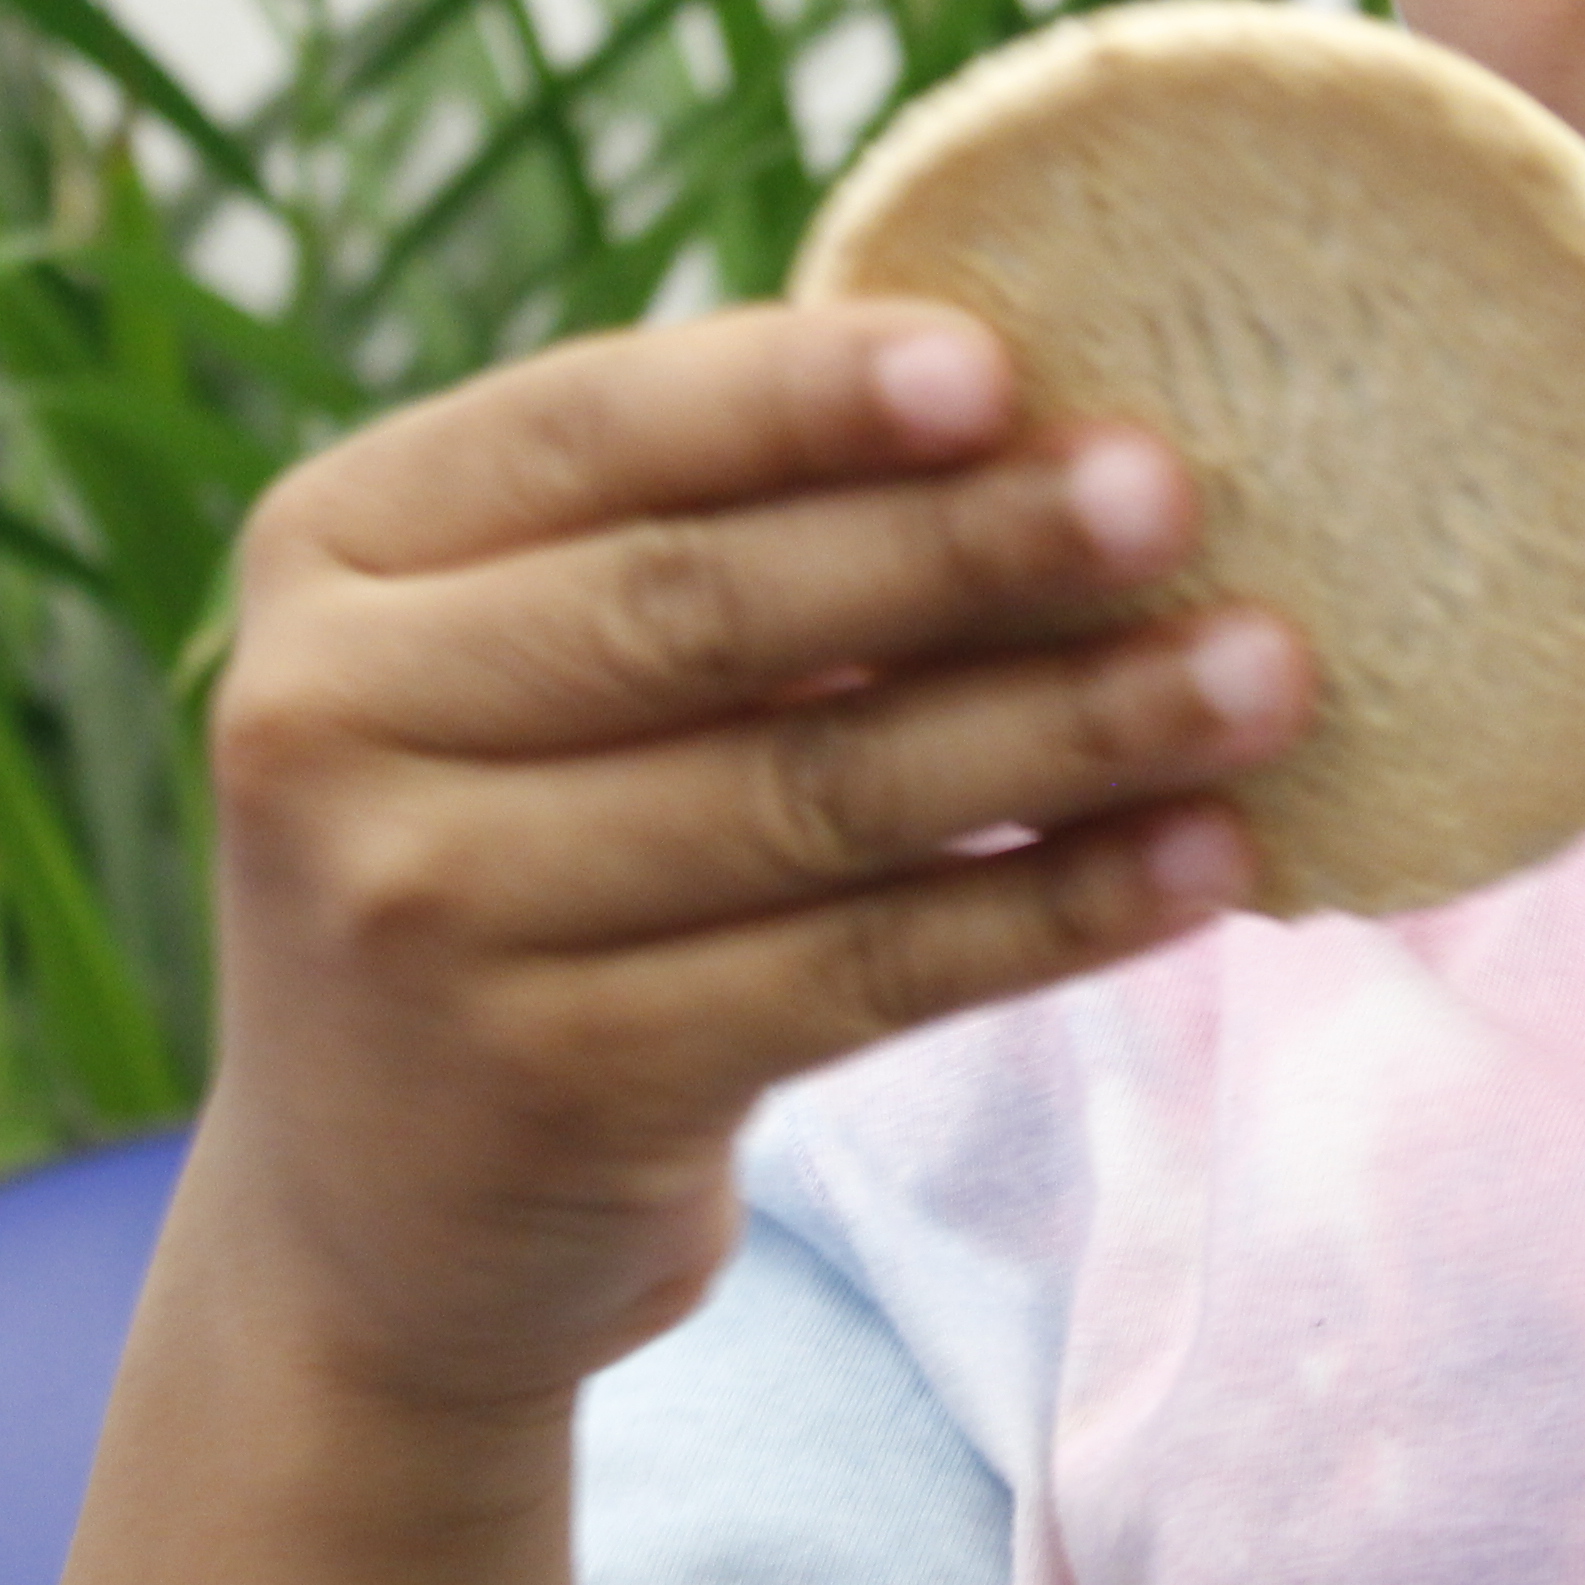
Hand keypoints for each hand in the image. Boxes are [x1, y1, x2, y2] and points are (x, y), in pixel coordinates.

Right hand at [181, 304, 1304, 1424]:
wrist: (373, 1221)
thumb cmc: (520, 842)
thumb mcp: (521, 659)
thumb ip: (696, 522)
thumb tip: (1028, 396)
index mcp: (336, 545)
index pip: (594, 429)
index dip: (801, 395)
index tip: (1000, 363)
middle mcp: (323, 720)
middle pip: (706, 610)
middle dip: (966, 548)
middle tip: (1175, 496)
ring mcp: (418, 922)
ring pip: (809, 798)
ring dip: (1066, 730)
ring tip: (1262, 675)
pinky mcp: (549, 1092)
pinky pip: (858, 975)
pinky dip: (1052, 910)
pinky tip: (1204, 858)